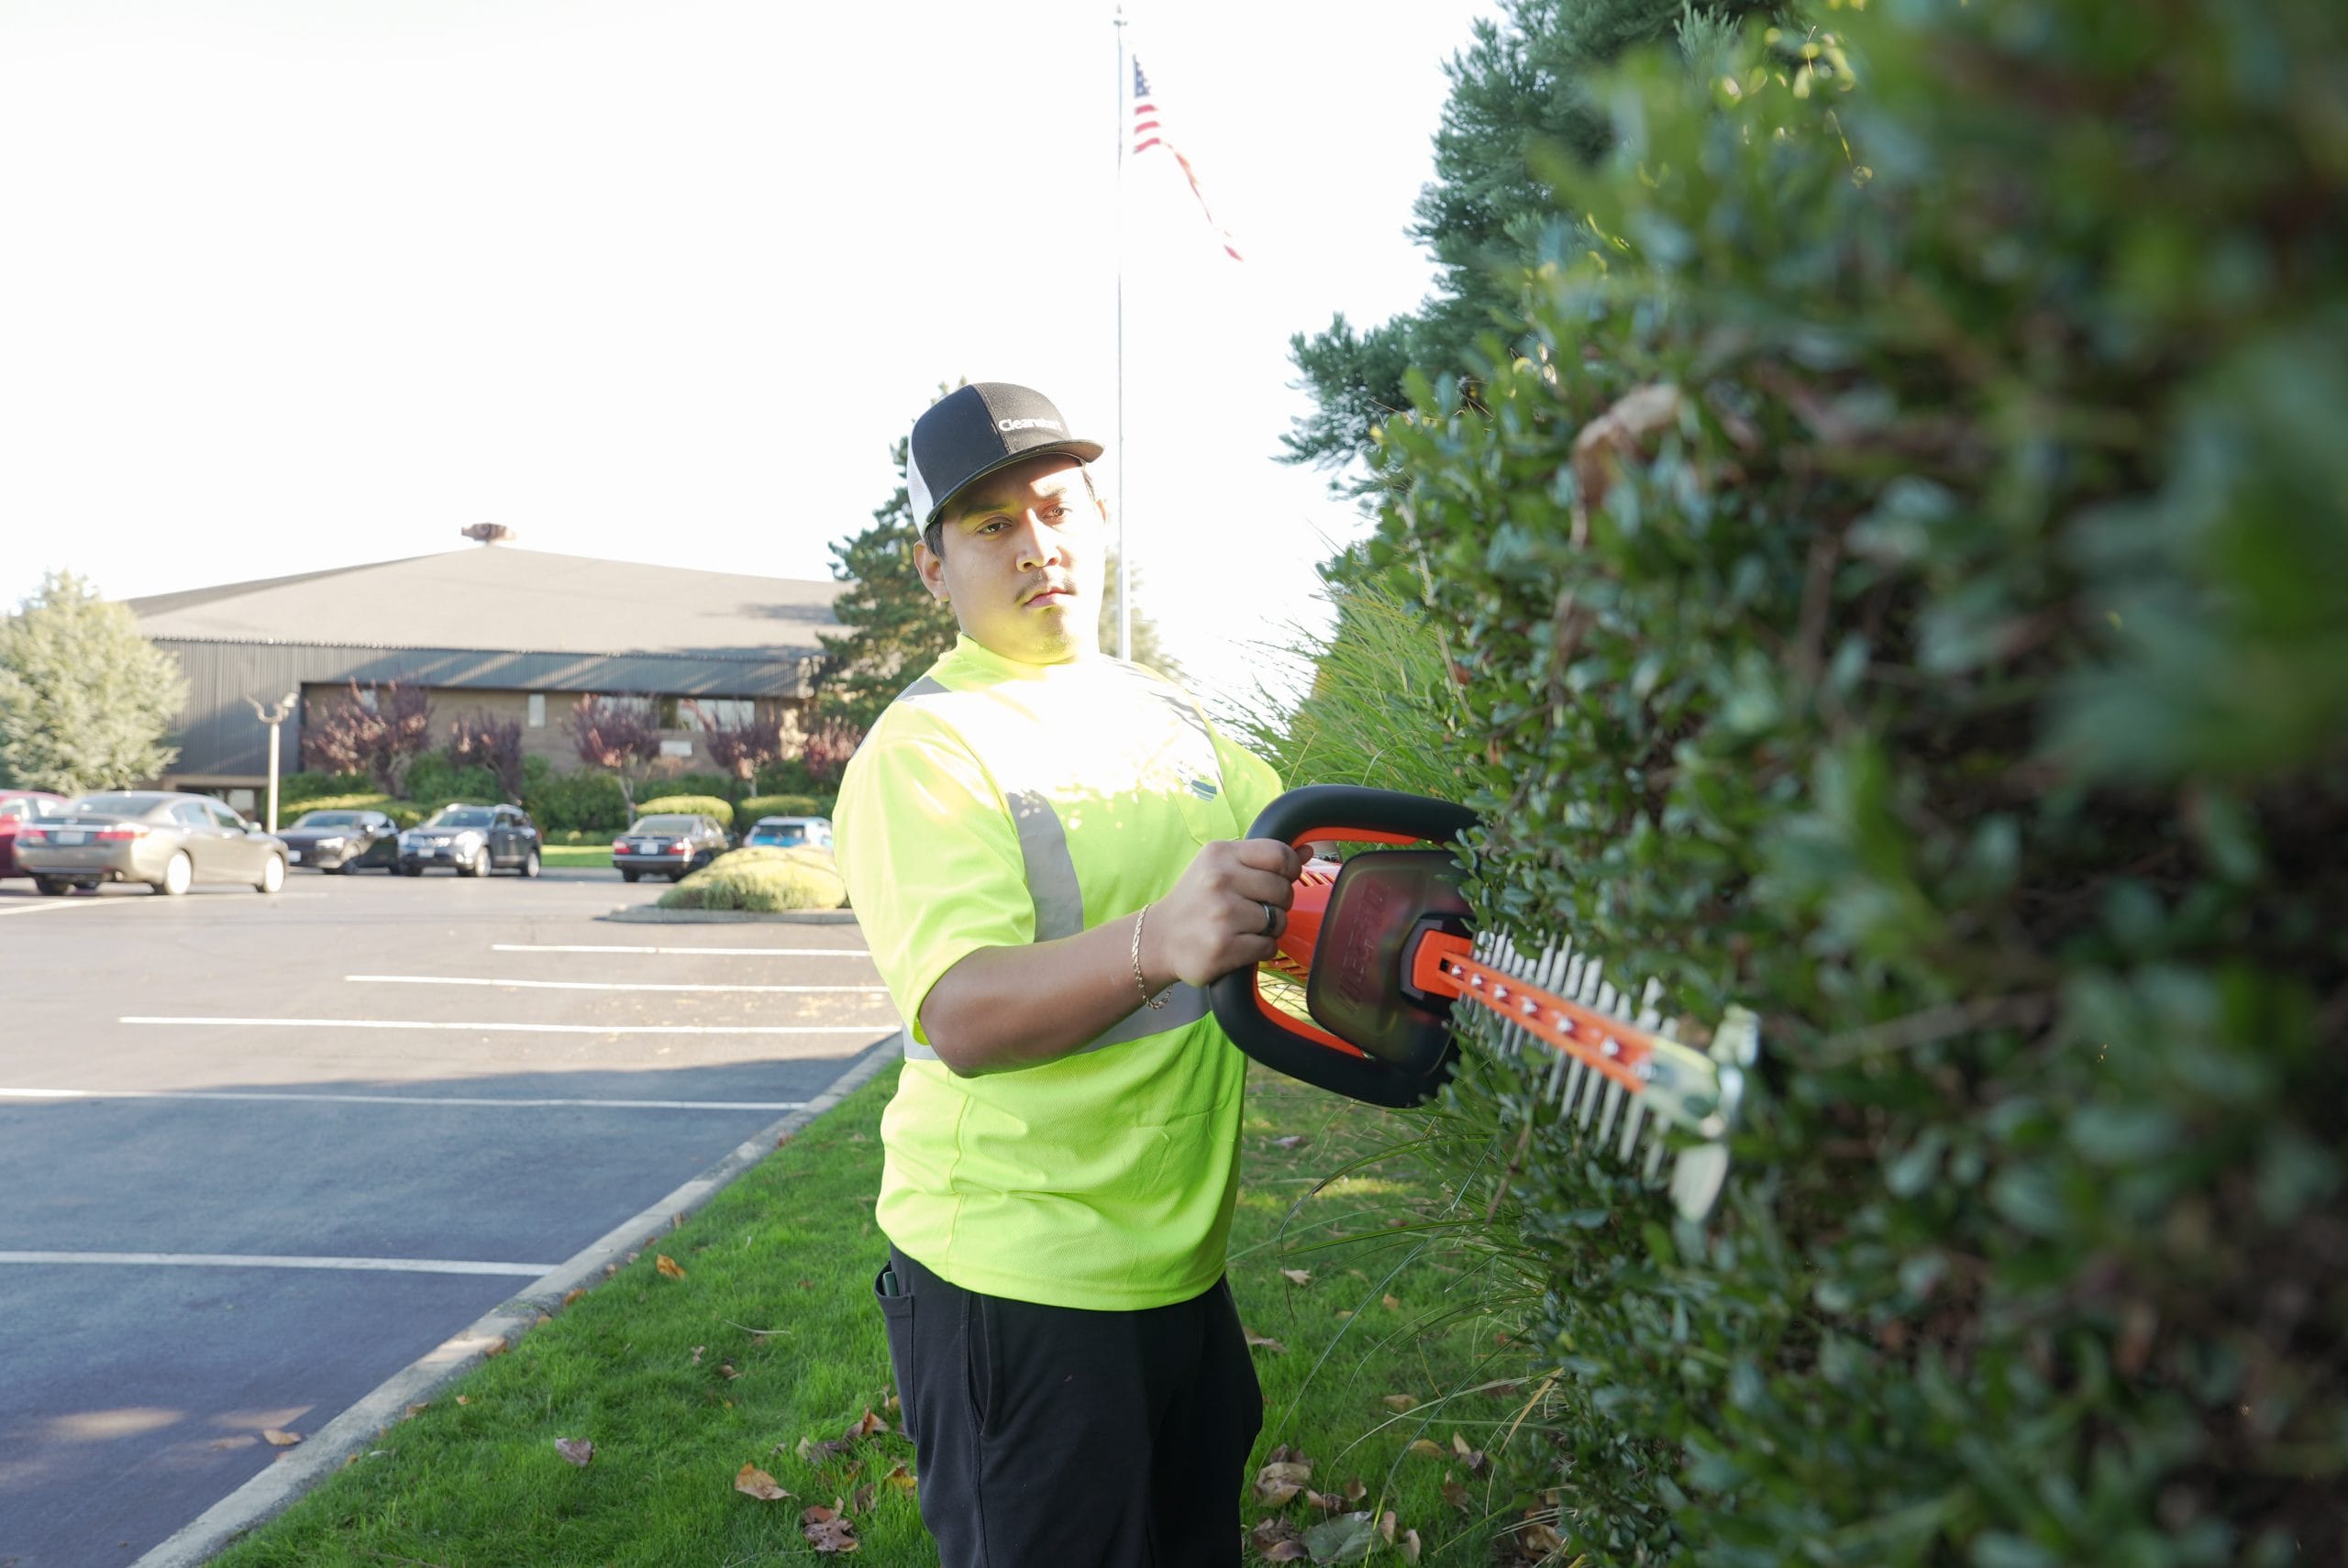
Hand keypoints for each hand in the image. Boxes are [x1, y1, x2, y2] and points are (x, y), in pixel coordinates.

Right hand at [1142, 838, 1304, 987]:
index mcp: (1220, 854)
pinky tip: (1241, 944)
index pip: (1279, 855)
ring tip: (1246, 927)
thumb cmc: (1196, 900)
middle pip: (1283, 890)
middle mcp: (1219, 880)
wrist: (1160, 939)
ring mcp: (1222, 915)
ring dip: (1270, 928)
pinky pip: (1268, 946)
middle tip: (1258, 908)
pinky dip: (1261, 948)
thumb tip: (1307, 851)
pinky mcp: (1224, 947)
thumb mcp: (1220, 867)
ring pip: (1279, 920)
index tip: (1282, 880)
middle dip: (1279, 903)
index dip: (1290, 870)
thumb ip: (1262, 858)